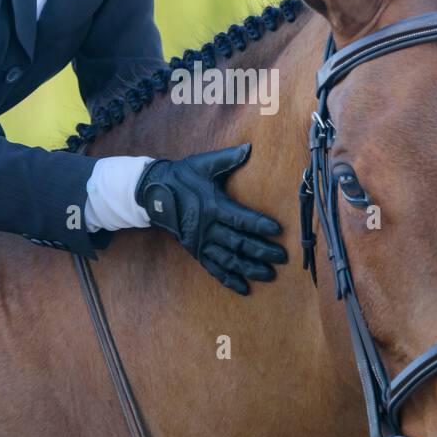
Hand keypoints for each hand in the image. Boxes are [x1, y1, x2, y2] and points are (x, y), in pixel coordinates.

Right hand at [135, 142, 286, 294]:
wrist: (154, 193)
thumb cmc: (183, 176)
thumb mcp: (204, 163)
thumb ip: (228, 158)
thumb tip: (250, 148)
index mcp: (213, 205)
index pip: (240, 218)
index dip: (259, 225)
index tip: (278, 231)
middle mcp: (207, 227)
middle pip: (238, 243)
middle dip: (261, 251)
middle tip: (282, 257)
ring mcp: (201, 241)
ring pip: (228, 260)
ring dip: (249, 269)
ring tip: (269, 275)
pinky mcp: (195, 250)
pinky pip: (213, 268)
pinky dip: (228, 280)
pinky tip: (244, 288)